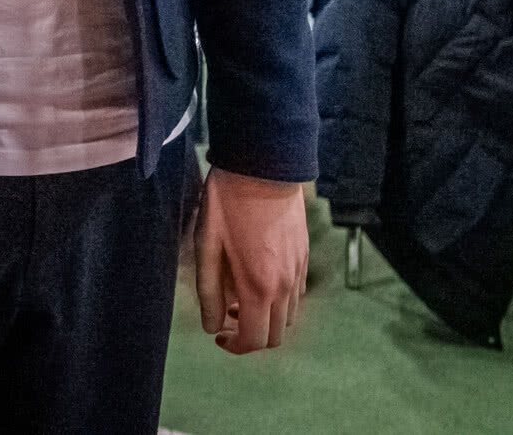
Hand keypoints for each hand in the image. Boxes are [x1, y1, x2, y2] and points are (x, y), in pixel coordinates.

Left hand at [193, 169, 308, 353]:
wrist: (263, 166)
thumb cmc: (228, 204)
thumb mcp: (207, 246)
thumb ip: (209, 291)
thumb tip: (211, 325)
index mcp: (258, 288)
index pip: (254, 340)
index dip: (235, 346)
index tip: (219, 335)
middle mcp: (285, 286)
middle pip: (276, 336)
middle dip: (251, 336)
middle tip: (227, 316)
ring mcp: (299, 271)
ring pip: (289, 317)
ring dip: (266, 318)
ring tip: (240, 295)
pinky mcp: (304, 256)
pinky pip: (296, 294)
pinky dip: (279, 300)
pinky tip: (258, 278)